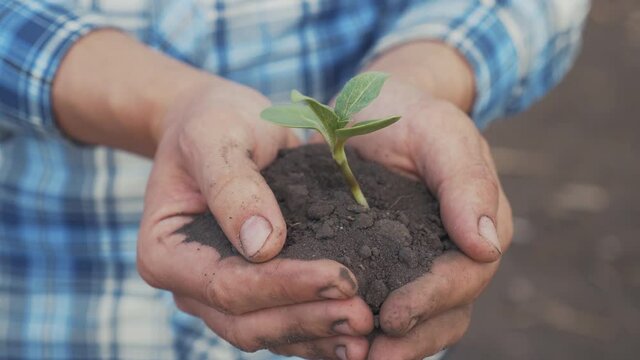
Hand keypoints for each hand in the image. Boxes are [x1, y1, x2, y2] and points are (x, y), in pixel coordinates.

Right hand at [137, 79, 372, 358]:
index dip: (283, 286)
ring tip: (367, 330)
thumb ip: (232, 186)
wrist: (222, 123)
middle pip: (246, 321)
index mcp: (165, 252)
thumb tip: (263, 245)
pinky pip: (282, 320)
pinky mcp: (252, 290)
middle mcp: (189, 284)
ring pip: (266, 331)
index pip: (227, 285)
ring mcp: (220, 293)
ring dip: (317, 333)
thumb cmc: (212, 122)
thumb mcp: (214, 137)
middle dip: (307, 319)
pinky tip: (356, 330)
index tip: (340, 277)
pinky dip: (317, 328)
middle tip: (363, 315)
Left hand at [345, 77, 513, 358]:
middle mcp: (452, 252)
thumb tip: (489, 244)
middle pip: (446, 313)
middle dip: (411, 340)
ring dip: (392, 347)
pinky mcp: (383, 266)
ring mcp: (417, 263)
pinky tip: (335, 338)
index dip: (432, 302)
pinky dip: (366, 329)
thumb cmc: (405, 112)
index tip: (392, 317)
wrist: (369, 108)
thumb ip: (465, 180)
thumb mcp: (437, 131)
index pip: (465, 277)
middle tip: (370, 359)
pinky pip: (383, 306)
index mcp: (475, 223)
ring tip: (352, 358)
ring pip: (418, 322)